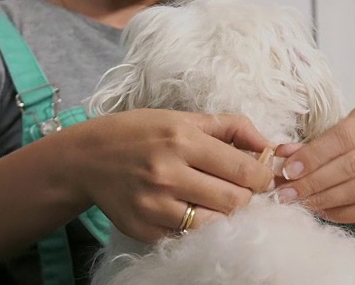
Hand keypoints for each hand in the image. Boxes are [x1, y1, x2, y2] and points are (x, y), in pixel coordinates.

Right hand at [66, 109, 273, 241]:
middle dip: (246, 196)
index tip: (261, 175)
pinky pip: (186, 236)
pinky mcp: (144, 230)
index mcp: (181, 141)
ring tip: (212, 198)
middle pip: (234, 201)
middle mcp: (168, 174)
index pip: (243, 171)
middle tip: (237, 187)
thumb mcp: (181, 118)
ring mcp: (154, 206)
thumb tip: (269, 145)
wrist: (85, 159)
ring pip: (214, 223)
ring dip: (222, 213)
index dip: (262, 176)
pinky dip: (194, 225)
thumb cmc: (137, 133)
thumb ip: (229, 127)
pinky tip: (185, 208)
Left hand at [274, 105, 354, 225]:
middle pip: (353, 164)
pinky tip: (322, 211)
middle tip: (289, 193)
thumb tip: (281, 155)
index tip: (289, 171)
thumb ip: (309, 146)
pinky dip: (343, 213)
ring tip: (302, 203)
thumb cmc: (354, 146)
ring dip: (326, 198)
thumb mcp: (333, 137)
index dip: (314, 155)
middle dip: (315, 181)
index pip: (343, 136)